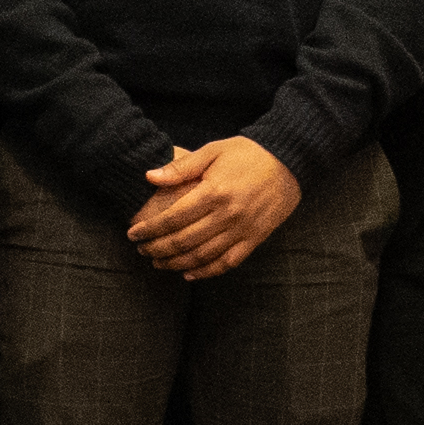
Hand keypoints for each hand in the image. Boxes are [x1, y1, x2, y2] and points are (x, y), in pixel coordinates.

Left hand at [125, 137, 303, 279]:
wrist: (290, 160)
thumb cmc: (248, 153)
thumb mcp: (213, 151)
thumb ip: (181, 167)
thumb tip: (150, 177)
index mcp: (214, 192)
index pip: (173, 218)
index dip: (150, 229)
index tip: (133, 234)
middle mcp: (228, 215)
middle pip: (184, 241)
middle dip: (157, 248)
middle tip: (141, 250)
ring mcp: (243, 229)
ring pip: (203, 256)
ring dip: (176, 263)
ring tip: (157, 263)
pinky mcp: (255, 238)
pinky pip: (228, 262)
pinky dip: (207, 271)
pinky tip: (189, 273)